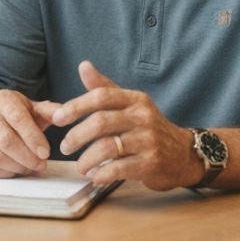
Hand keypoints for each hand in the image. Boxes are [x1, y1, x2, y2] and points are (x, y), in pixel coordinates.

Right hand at [0, 90, 59, 177]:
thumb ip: (50, 112)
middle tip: (41, 164)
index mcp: (2, 99)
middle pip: (5, 141)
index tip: (46, 153)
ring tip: (30, 166)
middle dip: (27, 157)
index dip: (32, 137)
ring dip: (18, 166)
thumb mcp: (33, 109)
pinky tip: (16, 168)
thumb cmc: (16, 116)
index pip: (17, 118)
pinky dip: (6, 173)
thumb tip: (65, 114)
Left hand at [51, 61, 200, 190]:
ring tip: (79, 166)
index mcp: (134, 99)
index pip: (101, 97)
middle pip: (101, 122)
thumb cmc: (147, 127)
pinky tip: (95, 175)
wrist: (183, 155)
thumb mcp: (129, 104)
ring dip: (87, 159)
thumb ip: (104, 87)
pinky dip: (102, 173)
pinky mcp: (151, 163)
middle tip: (64, 147)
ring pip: (107, 147)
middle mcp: (142, 117)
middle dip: (76, 136)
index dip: (76, 106)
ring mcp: (149, 140)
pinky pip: (119, 168)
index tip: (56, 118)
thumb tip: (83, 65)